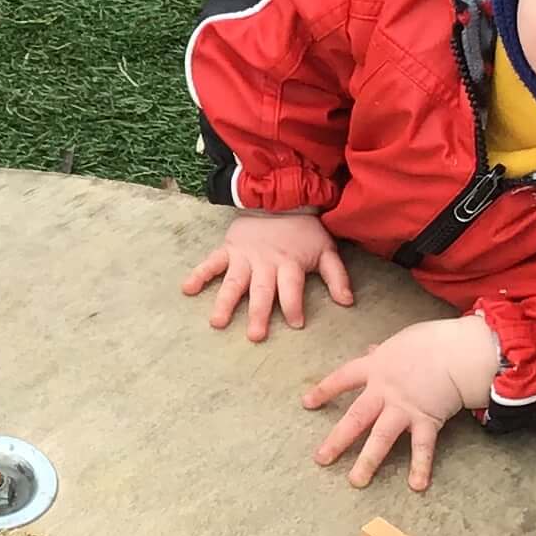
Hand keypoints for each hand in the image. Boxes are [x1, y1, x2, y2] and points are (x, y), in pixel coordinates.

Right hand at [181, 208, 353, 340]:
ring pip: (234, 282)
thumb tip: (347, 302)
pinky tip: (187, 289)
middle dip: (258, 313)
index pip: (292, 288)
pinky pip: (211, 262)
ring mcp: (244, 257)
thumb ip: (337, 276)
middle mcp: (265, 263)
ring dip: (225, 302)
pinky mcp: (229, 249)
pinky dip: (199, 274)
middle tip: (255, 336)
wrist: (280, 199)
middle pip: (262, 291)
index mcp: (289, 264)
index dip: (294, 306)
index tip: (295, 324)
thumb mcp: (326, 250)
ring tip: (217, 322)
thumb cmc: (304, 230)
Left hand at [303, 316, 502, 491]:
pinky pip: (422, 447)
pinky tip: (417, 485)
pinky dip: (420, 466)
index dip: (324, 390)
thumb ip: (382, 352)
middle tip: (321, 460)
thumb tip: (371, 351)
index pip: (343, 379)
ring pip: (381, 438)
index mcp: (375, 368)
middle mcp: (384, 392)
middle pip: (355, 418)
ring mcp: (404, 408)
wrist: (458, 351)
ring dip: (368, 461)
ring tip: (356, 481)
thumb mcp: (399, 342)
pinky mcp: (426, 420)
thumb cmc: (431, 341)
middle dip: (337, 440)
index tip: (307, 403)